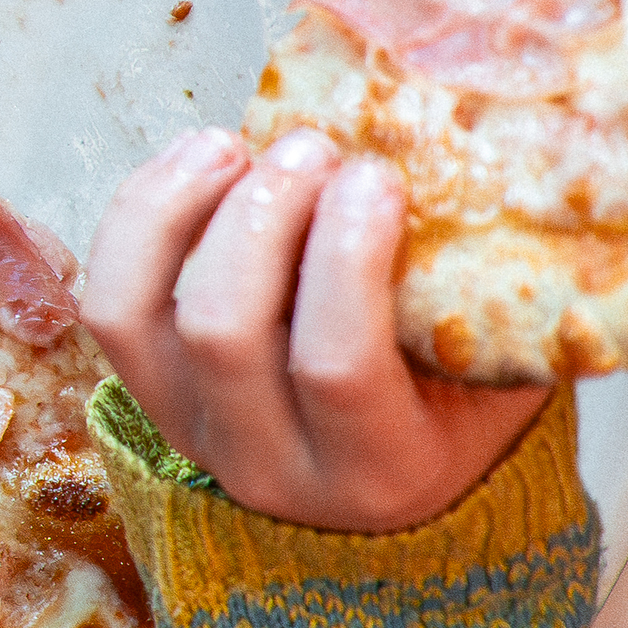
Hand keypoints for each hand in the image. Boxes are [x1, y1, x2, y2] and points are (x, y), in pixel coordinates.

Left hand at [82, 124, 547, 533]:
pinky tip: (194, 160)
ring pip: (138, 314)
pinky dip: (138, 218)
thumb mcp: (505, 368)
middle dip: (261, 218)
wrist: (385, 484)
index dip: (345, 258)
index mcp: (381, 470)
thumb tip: (519, 163)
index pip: (337, 366)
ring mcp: (190, 430)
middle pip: (224, 330)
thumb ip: (506, 296)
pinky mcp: (142, 390)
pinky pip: (108, 299)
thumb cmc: (457, 403)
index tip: (375, 175)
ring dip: (179, 210)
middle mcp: (269, 465)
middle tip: (312, 147)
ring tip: (234, 143)